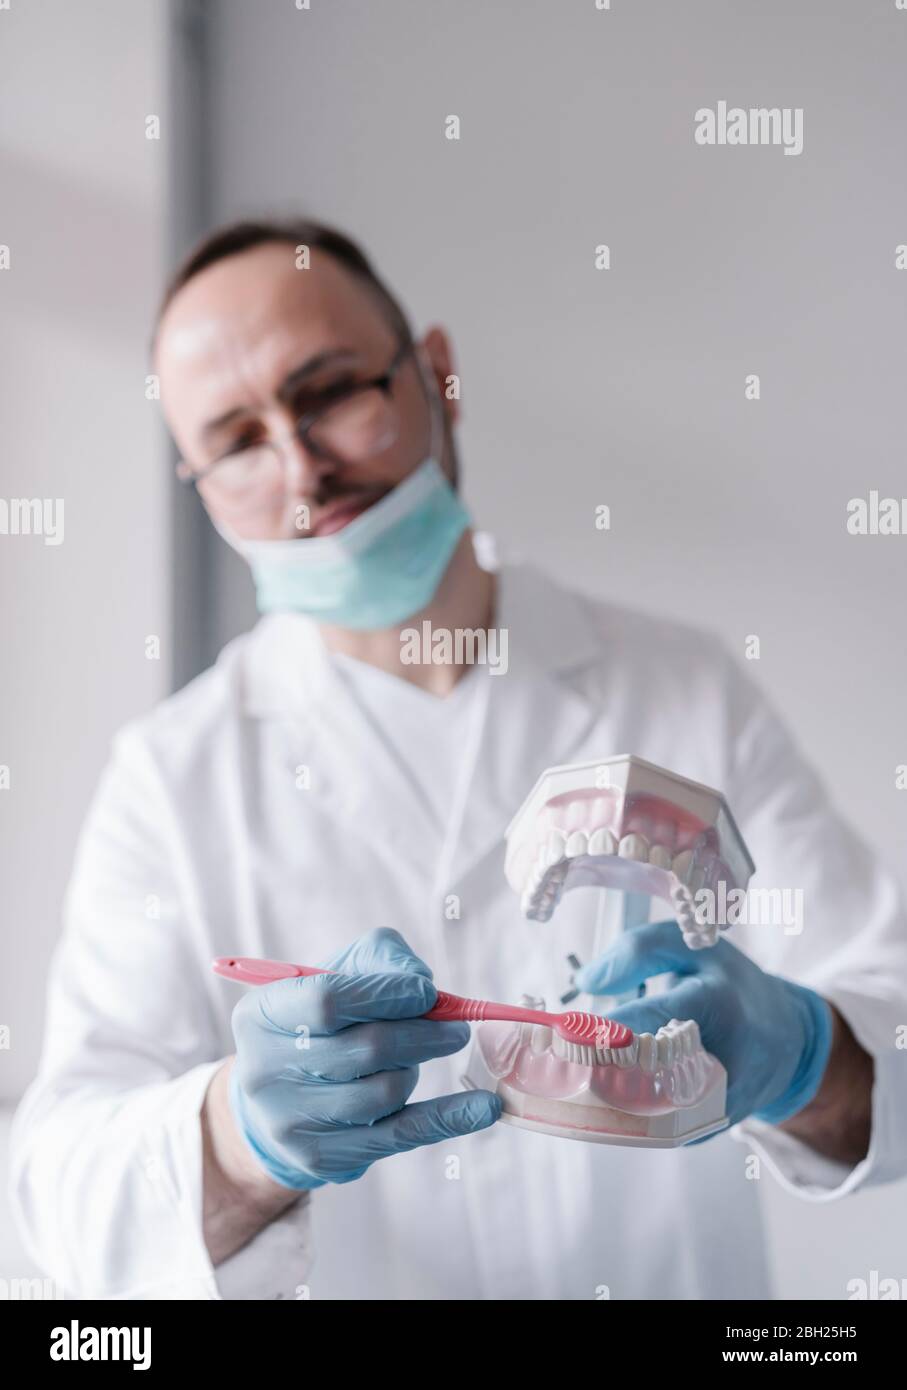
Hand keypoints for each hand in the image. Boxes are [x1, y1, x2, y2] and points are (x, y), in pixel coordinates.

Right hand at [229, 927, 500, 1187]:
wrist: (275, 1096)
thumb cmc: (316, 1022)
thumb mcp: (336, 973)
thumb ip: (380, 960)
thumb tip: (422, 985)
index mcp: (262, 1015)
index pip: (328, 1000)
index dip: (386, 994)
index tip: (426, 993)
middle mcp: (265, 1071)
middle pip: (366, 1049)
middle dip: (422, 1033)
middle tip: (454, 1027)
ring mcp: (290, 1121)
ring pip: (384, 1093)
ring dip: (418, 1067)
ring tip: (422, 1054)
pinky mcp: (320, 1158)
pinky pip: (399, 1135)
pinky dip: (449, 1118)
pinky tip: (484, 1107)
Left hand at [575, 919, 832, 1127]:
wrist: (787, 1040)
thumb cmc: (730, 984)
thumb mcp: (693, 948)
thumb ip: (638, 951)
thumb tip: (587, 982)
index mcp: (715, 1004)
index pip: (646, 1019)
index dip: (595, 1029)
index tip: (555, 1030)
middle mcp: (720, 1060)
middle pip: (640, 1076)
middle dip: (589, 1072)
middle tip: (547, 1064)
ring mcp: (717, 1103)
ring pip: (643, 1114)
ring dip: (597, 1101)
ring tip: (561, 1084)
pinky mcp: (708, 1129)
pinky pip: (653, 1129)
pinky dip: (619, 1117)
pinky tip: (591, 1101)